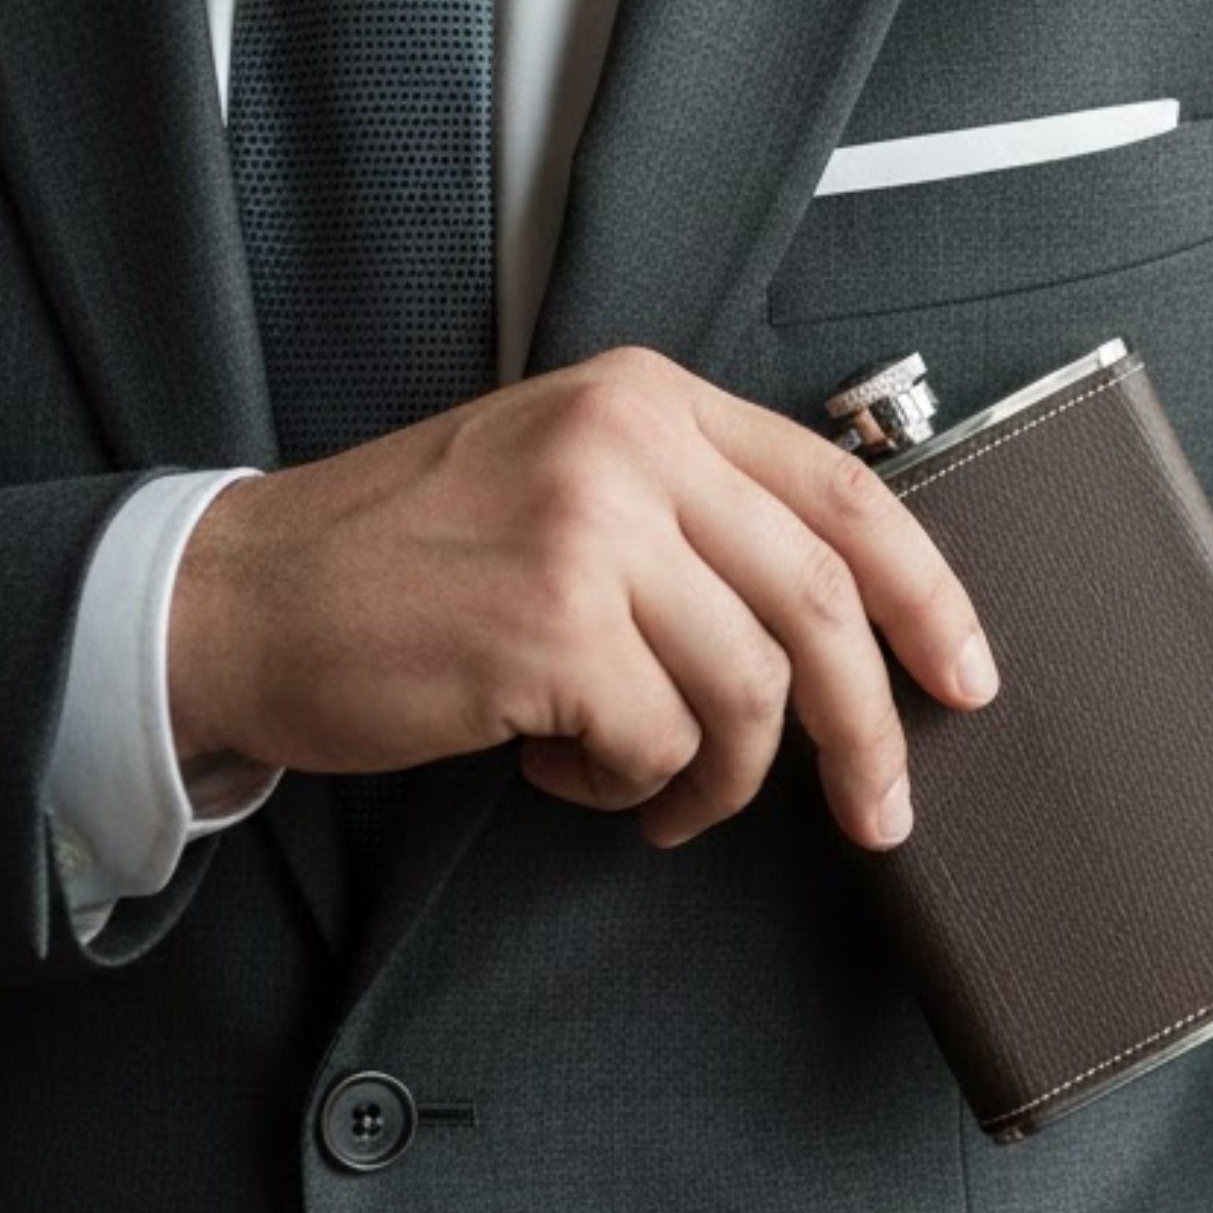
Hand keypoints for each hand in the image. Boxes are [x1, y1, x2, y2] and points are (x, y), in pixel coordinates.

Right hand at [164, 346, 996, 852]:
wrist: (243, 595)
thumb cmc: (408, 559)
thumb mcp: (566, 479)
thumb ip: (694, 516)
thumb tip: (840, 623)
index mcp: (652, 401)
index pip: (847, 494)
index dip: (931, 596)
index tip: (969, 677)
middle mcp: (633, 447)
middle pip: (824, 602)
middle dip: (868, 729)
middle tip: (883, 811)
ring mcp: (593, 530)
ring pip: (750, 691)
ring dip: (714, 777)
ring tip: (645, 784)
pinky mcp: (550, 625)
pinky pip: (660, 744)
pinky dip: (625, 784)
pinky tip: (556, 763)